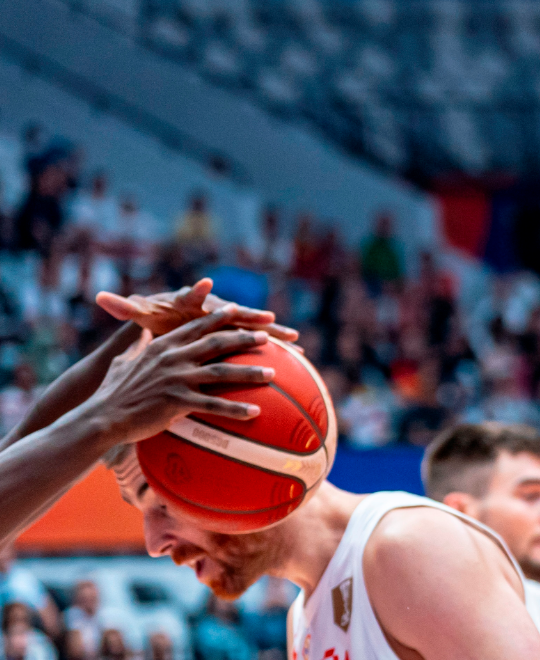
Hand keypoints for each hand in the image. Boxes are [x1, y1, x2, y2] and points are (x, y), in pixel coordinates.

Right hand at [83, 306, 276, 444]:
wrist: (102, 416)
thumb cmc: (113, 391)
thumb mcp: (123, 361)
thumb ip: (137, 348)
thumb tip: (140, 337)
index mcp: (162, 346)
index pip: (196, 326)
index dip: (219, 318)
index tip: (239, 310)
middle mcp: (172, 358)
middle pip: (216, 344)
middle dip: (244, 338)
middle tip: (268, 336)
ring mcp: (176, 379)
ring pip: (222, 372)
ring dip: (249, 372)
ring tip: (273, 373)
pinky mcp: (177, 402)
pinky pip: (214, 405)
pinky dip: (236, 409)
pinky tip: (256, 413)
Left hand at [97, 280, 296, 341]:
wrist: (177, 315)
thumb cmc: (158, 315)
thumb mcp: (141, 313)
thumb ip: (124, 307)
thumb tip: (100, 298)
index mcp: (191, 302)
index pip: (195, 296)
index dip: (200, 291)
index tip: (205, 285)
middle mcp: (216, 308)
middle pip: (235, 312)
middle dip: (251, 315)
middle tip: (267, 318)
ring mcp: (232, 320)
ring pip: (255, 326)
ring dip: (275, 332)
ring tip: (294, 340)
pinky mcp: (241, 331)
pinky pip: (263, 339)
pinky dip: (280, 345)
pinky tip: (300, 355)